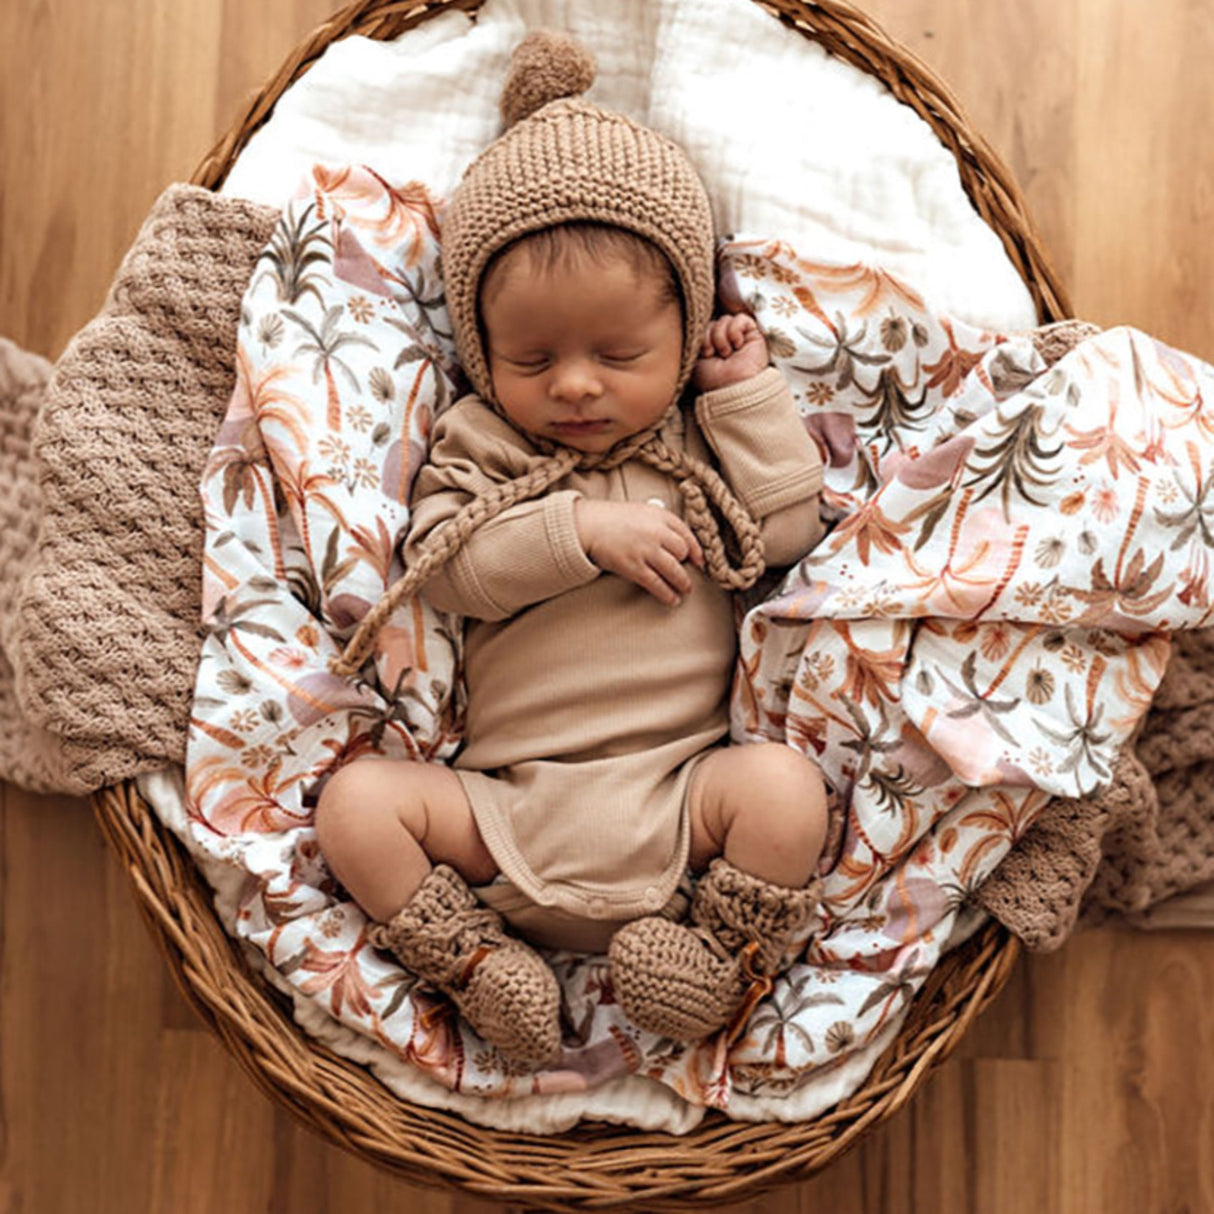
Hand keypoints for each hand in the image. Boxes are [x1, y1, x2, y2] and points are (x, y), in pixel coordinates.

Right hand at [574, 499, 704, 605]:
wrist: (587, 525)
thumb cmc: (612, 519)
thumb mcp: (641, 511)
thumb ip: (659, 523)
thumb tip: (677, 543)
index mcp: (659, 515)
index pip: (687, 534)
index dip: (696, 550)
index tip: (699, 560)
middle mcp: (656, 532)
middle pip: (682, 552)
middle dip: (686, 565)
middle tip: (687, 574)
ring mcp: (646, 550)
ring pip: (674, 571)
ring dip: (683, 583)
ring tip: (685, 589)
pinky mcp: (634, 567)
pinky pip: (657, 584)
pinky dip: (667, 594)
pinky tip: (672, 599)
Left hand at [692, 314, 769, 391]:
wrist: (732, 387)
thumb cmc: (713, 379)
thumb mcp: (696, 359)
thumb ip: (697, 339)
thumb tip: (701, 323)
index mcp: (712, 346)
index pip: (703, 326)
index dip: (702, 337)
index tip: (705, 354)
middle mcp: (726, 340)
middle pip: (713, 321)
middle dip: (710, 337)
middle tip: (714, 354)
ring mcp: (740, 336)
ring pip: (725, 319)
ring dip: (721, 337)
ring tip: (726, 353)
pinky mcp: (754, 334)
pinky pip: (740, 318)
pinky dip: (734, 330)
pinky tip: (737, 345)